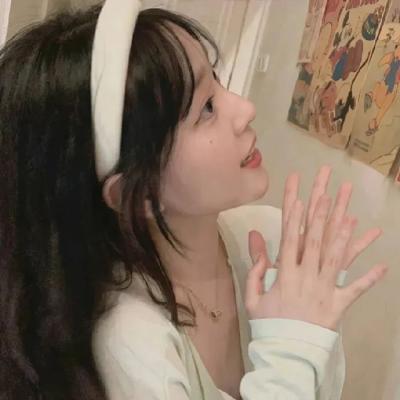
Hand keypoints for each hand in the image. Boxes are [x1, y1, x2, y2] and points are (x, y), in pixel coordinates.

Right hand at [245, 169, 386, 330]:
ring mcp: (325, 290)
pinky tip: (383, 266)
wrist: (286, 352)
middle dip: (320, 217)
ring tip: (351, 217)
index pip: (290, 241)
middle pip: (315, 242)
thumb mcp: (253, 297)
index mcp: (285, 275)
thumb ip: (255, 268)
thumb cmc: (268, 323)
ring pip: (336, 259)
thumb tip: (254, 239)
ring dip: (344, 237)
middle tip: (326, 195)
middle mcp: (307, 277)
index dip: (294, 219)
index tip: (299, 199)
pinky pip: (356, 290)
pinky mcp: (339, 305)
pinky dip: (369, 279)